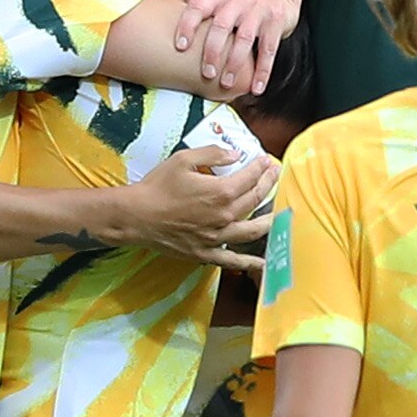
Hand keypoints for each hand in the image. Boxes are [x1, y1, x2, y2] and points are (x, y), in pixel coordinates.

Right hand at [121, 139, 279, 270]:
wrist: (136, 216)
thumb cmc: (157, 187)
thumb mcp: (183, 159)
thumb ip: (213, 154)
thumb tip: (235, 155)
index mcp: (221, 192)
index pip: (250, 177)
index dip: (260, 167)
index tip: (265, 161)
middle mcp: (224, 216)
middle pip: (255, 200)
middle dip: (268, 185)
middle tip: (273, 176)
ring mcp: (217, 237)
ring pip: (253, 230)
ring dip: (270, 220)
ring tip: (279, 213)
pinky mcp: (206, 253)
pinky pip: (233, 259)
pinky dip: (250, 262)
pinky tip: (263, 262)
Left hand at [175, 0, 298, 97]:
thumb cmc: (238, 2)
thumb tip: (180, 0)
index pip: (199, 5)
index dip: (188, 25)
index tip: (181, 47)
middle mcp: (238, 0)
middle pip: (222, 25)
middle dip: (212, 52)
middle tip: (207, 73)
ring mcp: (258, 11)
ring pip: (244, 39)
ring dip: (234, 64)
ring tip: (226, 82)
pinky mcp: (275, 23)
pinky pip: (268, 50)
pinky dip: (262, 71)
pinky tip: (255, 88)